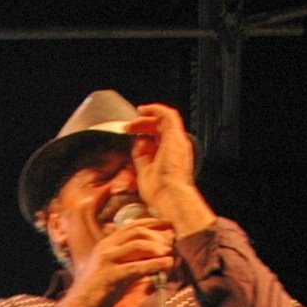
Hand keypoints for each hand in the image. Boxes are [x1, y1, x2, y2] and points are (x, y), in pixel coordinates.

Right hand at [52, 216, 175, 306]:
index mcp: (106, 244)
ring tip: (170, 255)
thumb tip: (155, 258)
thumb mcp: (114, 270)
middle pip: (137, 231)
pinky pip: (138, 267)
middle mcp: (106, 247)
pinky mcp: (111, 276)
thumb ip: (130, 261)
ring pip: (138, 245)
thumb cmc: (97, 293)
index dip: (152, 223)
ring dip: (158, 248)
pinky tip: (166, 266)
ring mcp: (107, 260)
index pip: (132, 226)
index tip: (168, 226)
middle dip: (158, 235)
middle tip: (172, 242)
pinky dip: (155, 265)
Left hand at [129, 104, 214, 235]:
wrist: (169, 197)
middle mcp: (177, 147)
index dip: (144, 132)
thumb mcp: (144, 172)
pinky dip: (155, 109)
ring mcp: (178, 141)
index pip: (160, 137)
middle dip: (143, 124)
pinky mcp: (176, 136)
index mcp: (172, 156)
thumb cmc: (159, 192)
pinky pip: (168, 114)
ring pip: (165, 119)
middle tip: (128, 127)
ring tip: (134, 119)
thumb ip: (142, 157)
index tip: (130, 133)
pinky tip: (143, 110)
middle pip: (162, 127)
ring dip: (148, 117)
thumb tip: (137, 144)